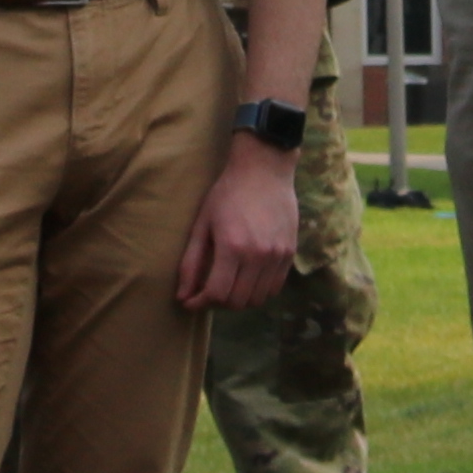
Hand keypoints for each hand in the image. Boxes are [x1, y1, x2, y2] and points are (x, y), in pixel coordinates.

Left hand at [177, 140, 301, 309]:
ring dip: (239, 299)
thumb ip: (191, 262)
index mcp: (232, 247)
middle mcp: (258, 255)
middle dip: (218, 302)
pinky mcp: (290, 253)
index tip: (190, 301)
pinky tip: (247, 278)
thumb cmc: (227, 194)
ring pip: (258, 299)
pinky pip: (274, 288)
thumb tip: (182, 296)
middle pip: (238, 302)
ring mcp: (277, 255)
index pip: (217, 294)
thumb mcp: (202, 224)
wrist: (264, 169)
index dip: (200, 303)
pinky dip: (258, 291)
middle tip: (208, 290)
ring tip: (228, 284)